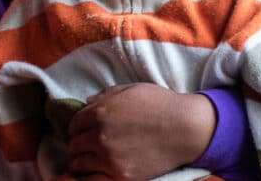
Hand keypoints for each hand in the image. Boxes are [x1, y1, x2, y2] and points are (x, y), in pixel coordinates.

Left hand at [66, 83, 215, 180]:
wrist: (186, 128)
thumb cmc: (160, 104)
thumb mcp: (130, 90)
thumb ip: (105, 96)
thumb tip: (87, 103)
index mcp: (100, 112)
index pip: (74, 123)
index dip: (77, 127)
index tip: (81, 131)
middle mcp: (100, 135)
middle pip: (74, 145)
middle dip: (77, 144)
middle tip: (83, 147)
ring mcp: (109, 158)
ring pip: (79, 164)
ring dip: (80, 162)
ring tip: (86, 162)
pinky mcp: (122, 176)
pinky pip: (92, 180)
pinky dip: (88, 177)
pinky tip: (92, 174)